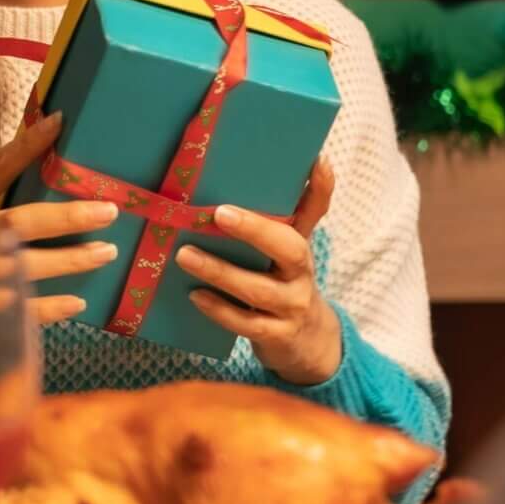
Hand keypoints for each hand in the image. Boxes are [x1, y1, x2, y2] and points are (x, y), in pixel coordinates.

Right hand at [0, 112, 120, 326]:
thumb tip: (35, 140)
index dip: (26, 146)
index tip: (59, 122)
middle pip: (20, 223)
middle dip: (67, 218)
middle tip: (109, 211)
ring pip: (26, 267)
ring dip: (69, 261)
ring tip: (107, 252)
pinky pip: (16, 308)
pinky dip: (48, 307)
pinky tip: (78, 302)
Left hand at [175, 159, 340, 385]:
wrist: (308, 341)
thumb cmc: (286, 283)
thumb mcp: (288, 250)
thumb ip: (288, 214)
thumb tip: (302, 164)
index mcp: (300, 247)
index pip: (314, 213)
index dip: (319, 189)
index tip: (314, 161)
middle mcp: (302, 274)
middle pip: (289, 248)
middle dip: (255, 230)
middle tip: (218, 213)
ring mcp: (291, 307)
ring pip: (257, 289)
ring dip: (219, 271)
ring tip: (184, 255)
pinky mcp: (276, 336)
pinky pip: (246, 323)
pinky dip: (219, 310)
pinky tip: (195, 296)